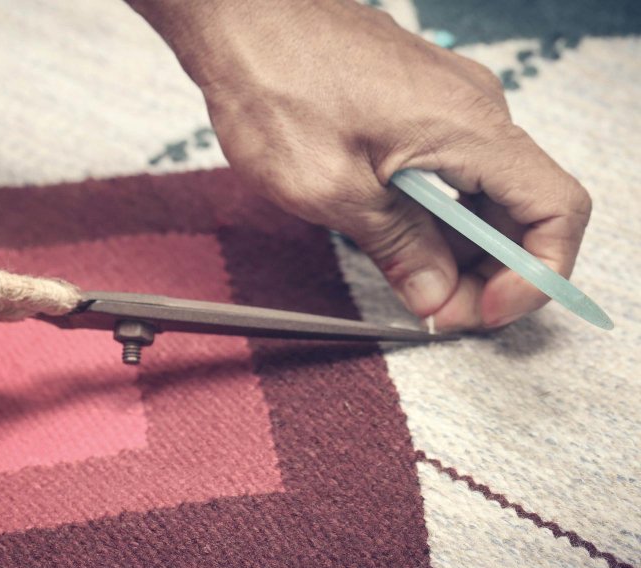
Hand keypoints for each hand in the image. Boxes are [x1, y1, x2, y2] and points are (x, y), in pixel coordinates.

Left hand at [131, 0, 590, 329]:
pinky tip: (395, 239)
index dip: (535, 273)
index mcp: (469, 128)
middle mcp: (471, 110)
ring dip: (456, 247)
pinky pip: (446, 169)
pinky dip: (432, 214)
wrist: (241, 21)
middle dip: (487, 271)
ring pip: (479, 191)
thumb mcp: (332, 189)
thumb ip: (396, 245)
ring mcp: (444, 105)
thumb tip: (434, 292)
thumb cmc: (275, 81)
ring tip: (412, 283)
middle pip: (517, 208)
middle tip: (438, 311)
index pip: (555, 208)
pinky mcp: (414, 106)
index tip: (487, 310)